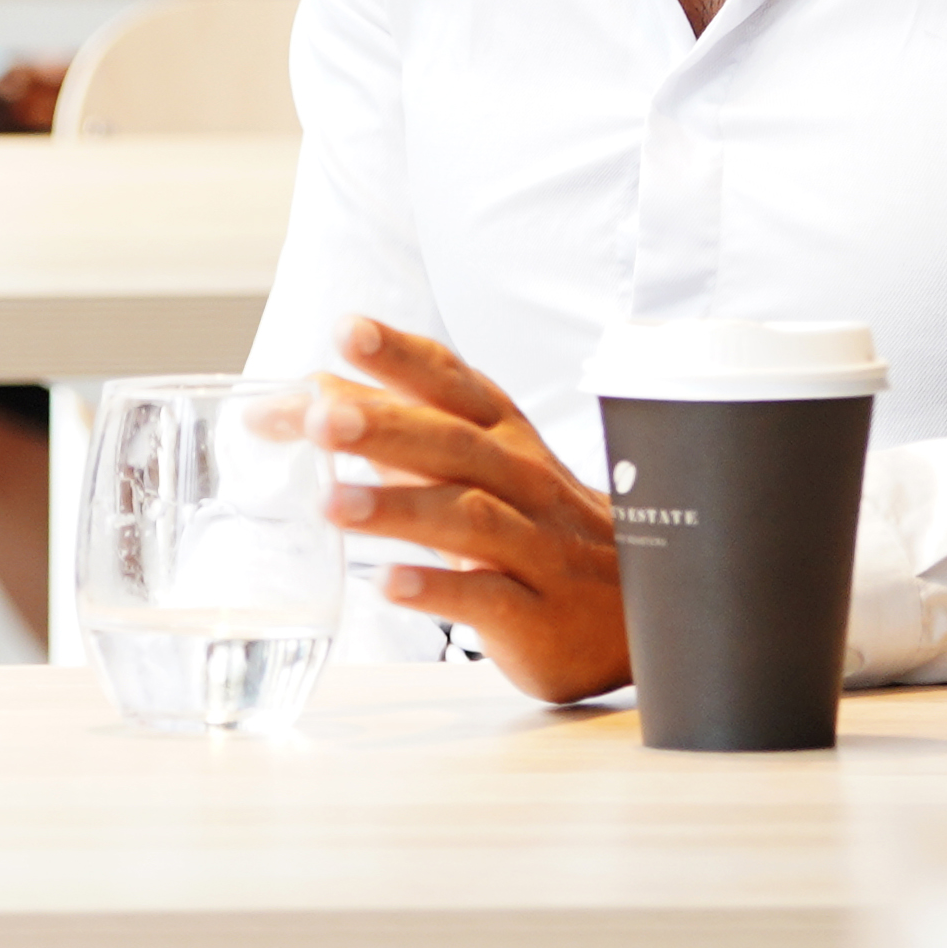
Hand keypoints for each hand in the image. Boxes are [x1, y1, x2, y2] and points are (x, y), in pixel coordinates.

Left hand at [312, 318, 628, 702]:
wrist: (637, 609)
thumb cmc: (539, 527)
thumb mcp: (480, 468)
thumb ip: (402, 431)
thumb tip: (308, 399)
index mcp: (504, 438)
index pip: (452, 385)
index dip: (402, 356)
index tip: (347, 330)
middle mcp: (522, 483)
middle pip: (453, 444)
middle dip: (386, 427)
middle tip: (320, 419)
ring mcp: (534, 550)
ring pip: (468, 518)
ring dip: (398, 508)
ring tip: (332, 505)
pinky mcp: (536, 617)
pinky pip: (488, 598)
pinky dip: (438, 589)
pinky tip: (390, 584)